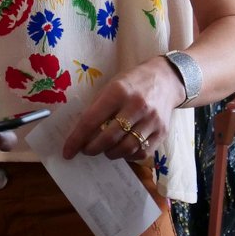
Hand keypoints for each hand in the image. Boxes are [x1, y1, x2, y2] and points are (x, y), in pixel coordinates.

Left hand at [61, 57, 184, 162]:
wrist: (167, 79)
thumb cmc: (133, 82)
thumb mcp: (112, 86)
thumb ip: (97, 107)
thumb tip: (79, 132)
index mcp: (118, 92)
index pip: (92, 120)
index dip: (77, 138)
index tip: (67, 151)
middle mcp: (136, 106)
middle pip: (109, 137)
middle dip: (92, 149)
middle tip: (86, 150)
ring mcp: (152, 121)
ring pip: (126, 148)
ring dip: (110, 153)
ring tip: (104, 150)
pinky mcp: (163, 132)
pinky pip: (142, 153)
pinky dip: (128, 156)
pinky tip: (122, 150)